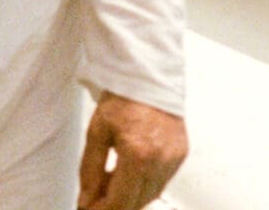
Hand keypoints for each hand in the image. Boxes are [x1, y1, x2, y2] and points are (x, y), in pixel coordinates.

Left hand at [78, 95, 186, 209]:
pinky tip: (130, 173)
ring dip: (130, 196)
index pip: (120, 204)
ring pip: (150, 196)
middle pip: (136, 205)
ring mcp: (173, 160)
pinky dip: (145, 184)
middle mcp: (160, 162)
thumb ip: (91, 170)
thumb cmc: (123, 96)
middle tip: (96, 197)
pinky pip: (161, 182)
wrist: (148, 73)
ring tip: (111, 181)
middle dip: (114, 205)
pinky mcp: (181, 155)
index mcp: (138, 156)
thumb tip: (87, 200)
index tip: (89, 209)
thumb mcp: (97, 131)